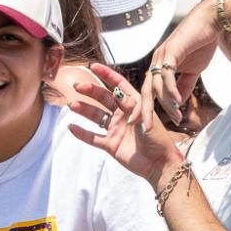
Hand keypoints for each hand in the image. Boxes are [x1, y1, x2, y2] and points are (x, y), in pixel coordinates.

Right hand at [68, 62, 186, 181]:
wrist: (159, 165)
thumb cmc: (158, 139)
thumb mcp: (146, 118)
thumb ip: (131, 105)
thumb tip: (117, 91)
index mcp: (135, 104)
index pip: (119, 85)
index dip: (106, 75)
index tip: (92, 66)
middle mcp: (123, 114)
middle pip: (104, 98)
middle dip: (90, 91)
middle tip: (77, 86)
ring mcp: (116, 129)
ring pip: (96, 116)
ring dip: (84, 110)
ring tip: (72, 105)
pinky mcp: (111, 145)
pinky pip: (93, 138)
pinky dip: (82, 133)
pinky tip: (71, 127)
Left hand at [144, 0, 220, 122]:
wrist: (211, 21)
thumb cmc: (202, 43)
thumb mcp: (193, 70)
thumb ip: (184, 85)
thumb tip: (177, 103)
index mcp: (160, 65)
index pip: (149, 90)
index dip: (145, 107)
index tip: (141, 124)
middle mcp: (157, 60)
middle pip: (146, 90)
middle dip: (143, 110)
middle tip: (142, 128)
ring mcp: (162, 55)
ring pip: (158, 85)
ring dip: (166, 103)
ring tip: (174, 117)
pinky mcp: (172, 51)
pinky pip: (168, 74)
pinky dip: (172, 89)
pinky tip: (177, 101)